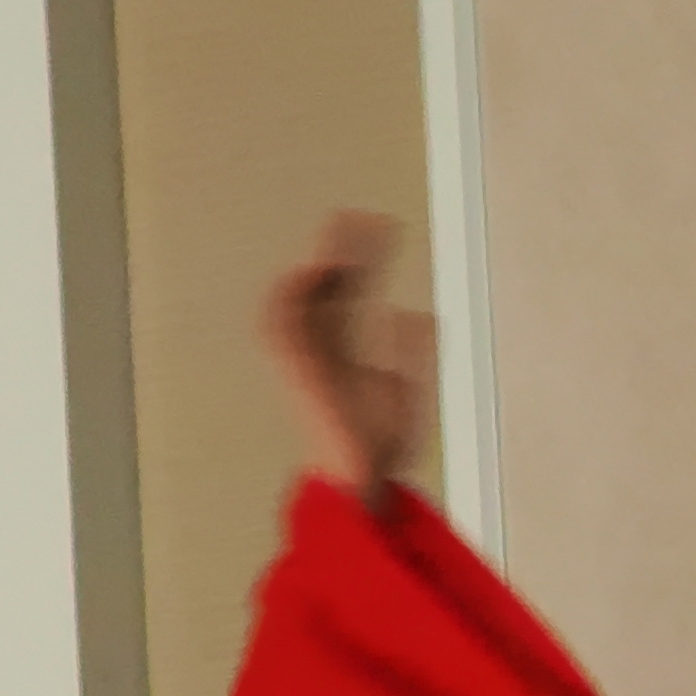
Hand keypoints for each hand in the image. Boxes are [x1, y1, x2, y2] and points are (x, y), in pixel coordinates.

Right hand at [262, 211, 434, 497]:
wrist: (365, 480)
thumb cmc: (383, 447)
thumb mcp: (406, 388)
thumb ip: (409, 350)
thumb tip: (414, 311)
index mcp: (347, 351)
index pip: (351, 292)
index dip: (365, 258)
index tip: (385, 226)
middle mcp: (323, 351)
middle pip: (325, 289)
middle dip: (338, 250)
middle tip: (357, 214)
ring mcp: (307, 361)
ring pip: (300, 303)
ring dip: (316, 271)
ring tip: (340, 243)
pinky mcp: (297, 373)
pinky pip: (281, 328)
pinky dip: (291, 299)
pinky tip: (314, 273)